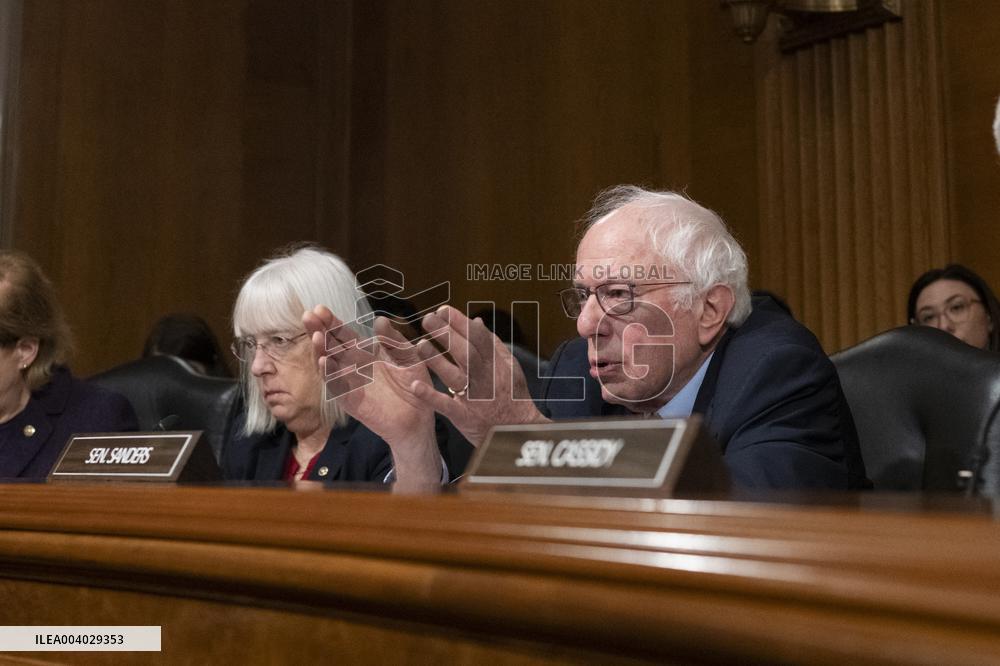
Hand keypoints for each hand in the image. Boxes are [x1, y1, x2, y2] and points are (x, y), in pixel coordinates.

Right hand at [303, 306, 441, 482]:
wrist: (420, 417)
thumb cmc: (415, 386)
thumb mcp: (409, 357)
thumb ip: (394, 339)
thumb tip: (379, 319)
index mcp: (366, 354)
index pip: (344, 335)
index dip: (332, 323)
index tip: (320, 308)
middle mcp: (353, 367)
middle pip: (331, 346)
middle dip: (319, 331)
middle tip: (308, 316)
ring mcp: (350, 384)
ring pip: (330, 365)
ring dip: (321, 351)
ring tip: (316, 336)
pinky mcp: (351, 401)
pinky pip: (337, 387)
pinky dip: (330, 375)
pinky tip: (325, 362)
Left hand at [413, 305, 548, 446]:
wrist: (518, 430)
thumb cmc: (512, 396)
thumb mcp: (509, 366)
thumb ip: (493, 344)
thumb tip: (477, 321)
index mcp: (496, 364)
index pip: (477, 338)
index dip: (460, 322)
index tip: (443, 310)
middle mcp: (485, 378)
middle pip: (465, 352)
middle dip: (446, 334)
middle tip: (428, 319)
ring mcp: (474, 397)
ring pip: (454, 375)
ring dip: (437, 360)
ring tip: (421, 344)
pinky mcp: (464, 416)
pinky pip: (446, 405)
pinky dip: (431, 396)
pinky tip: (415, 385)